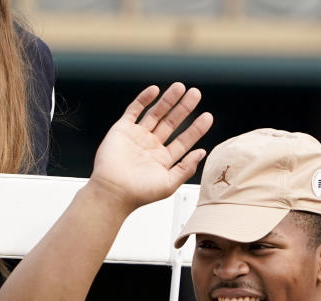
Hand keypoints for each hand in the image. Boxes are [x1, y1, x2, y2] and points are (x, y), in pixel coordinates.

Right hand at [88, 83, 212, 212]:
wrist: (113, 191)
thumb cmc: (138, 193)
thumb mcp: (169, 183)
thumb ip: (186, 167)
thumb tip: (201, 153)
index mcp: (163, 160)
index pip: (184, 140)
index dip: (196, 128)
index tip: (207, 116)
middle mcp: (151, 147)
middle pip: (171, 123)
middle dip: (184, 108)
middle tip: (195, 94)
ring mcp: (137, 137)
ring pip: (155, 114)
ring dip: (168, 100)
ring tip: (180, 87)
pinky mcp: (122, 130)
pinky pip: (134, 110)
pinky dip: (143, 99)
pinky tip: (154, 90)